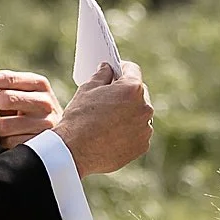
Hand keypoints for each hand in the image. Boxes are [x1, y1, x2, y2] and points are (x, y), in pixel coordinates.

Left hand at [0, 71, 59, 147]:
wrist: (62, 136)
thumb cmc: (31, 111)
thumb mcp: (25, 95)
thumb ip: (4, 87)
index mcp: (40, 84)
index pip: (9, 78)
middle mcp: (45, 102)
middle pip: (7, 98)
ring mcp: (44, 123)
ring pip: (4, 125)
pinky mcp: (39, 143)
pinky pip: (9, 141)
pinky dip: (4, 141)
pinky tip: (10, 138)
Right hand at [56, 61, 152, 176]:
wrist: (75, 151)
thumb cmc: (79, 117)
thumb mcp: (87, 89)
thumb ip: (102, 75)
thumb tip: (107, 68)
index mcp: (132, 89)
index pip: (133, 71)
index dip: (122, 69)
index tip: (116, 73)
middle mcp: (144, 108)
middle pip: (139, 93)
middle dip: (127, 93)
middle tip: (110, 98)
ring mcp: (145, 128)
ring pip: (139, 114)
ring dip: (130, 113)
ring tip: (110, 119)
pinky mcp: (141, 146)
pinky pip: (138, 133)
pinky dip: (130, 132)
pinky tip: (113, 134)